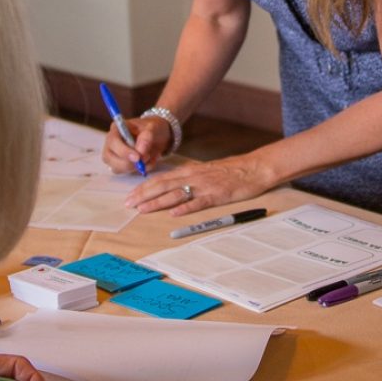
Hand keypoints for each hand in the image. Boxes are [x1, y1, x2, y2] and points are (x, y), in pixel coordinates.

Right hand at [102, 116, 170, 173]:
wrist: (158, 136)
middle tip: (146, 158)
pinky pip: (125, 172)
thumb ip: (146, 138)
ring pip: (116, 168)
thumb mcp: (153, 128)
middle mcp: (111, 142)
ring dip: (134, 167)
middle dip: (128, 162)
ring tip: (148, 157)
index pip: (113, 142)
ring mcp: (113, 155)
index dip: (123, 151)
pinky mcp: (119, 165)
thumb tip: (140, 151)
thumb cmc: (152, 128)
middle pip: (109, 157)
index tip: (137, 157)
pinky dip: (138, 170)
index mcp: (116, 128)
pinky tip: (147, 162)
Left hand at [125, 154, 271, 214]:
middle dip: (144, 195)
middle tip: (128, 204)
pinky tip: (174, 213)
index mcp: (190, 170)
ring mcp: (204, 186)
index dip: (144, 187)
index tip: (130, 196)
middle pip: (163, 185)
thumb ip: (190, 176)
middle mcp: (194, 176)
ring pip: (176, 193)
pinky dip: (185, 207)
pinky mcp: (217, 195)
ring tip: (142, 209)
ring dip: (157, 202)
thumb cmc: (231, 170)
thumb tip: (173, 182)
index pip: (161, 178)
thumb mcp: (206, 169)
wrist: (254, 167)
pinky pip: (199, 202)